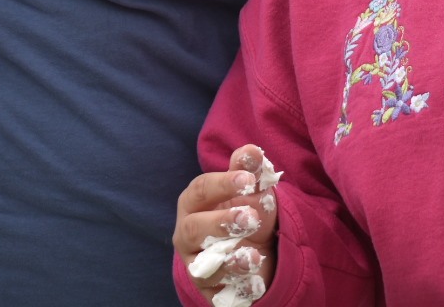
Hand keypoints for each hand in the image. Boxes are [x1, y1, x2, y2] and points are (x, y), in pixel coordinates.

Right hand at [175, 145, 279, 303]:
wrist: (247, 251)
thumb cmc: (241, 212)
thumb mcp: (247, 193)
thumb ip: (247, 171)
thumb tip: (253, 150)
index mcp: (193, 203)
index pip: (201, 189)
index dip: (223, 184)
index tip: (248, 180)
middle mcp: (187, 233)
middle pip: (194, 227)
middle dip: (221, 222)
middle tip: (252, 218)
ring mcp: (195, 263)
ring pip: (203, 265)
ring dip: (230, 260)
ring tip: (255, 256)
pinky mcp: (209, 290)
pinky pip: (219, 292)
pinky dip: (238, 288)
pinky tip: (257, 282)